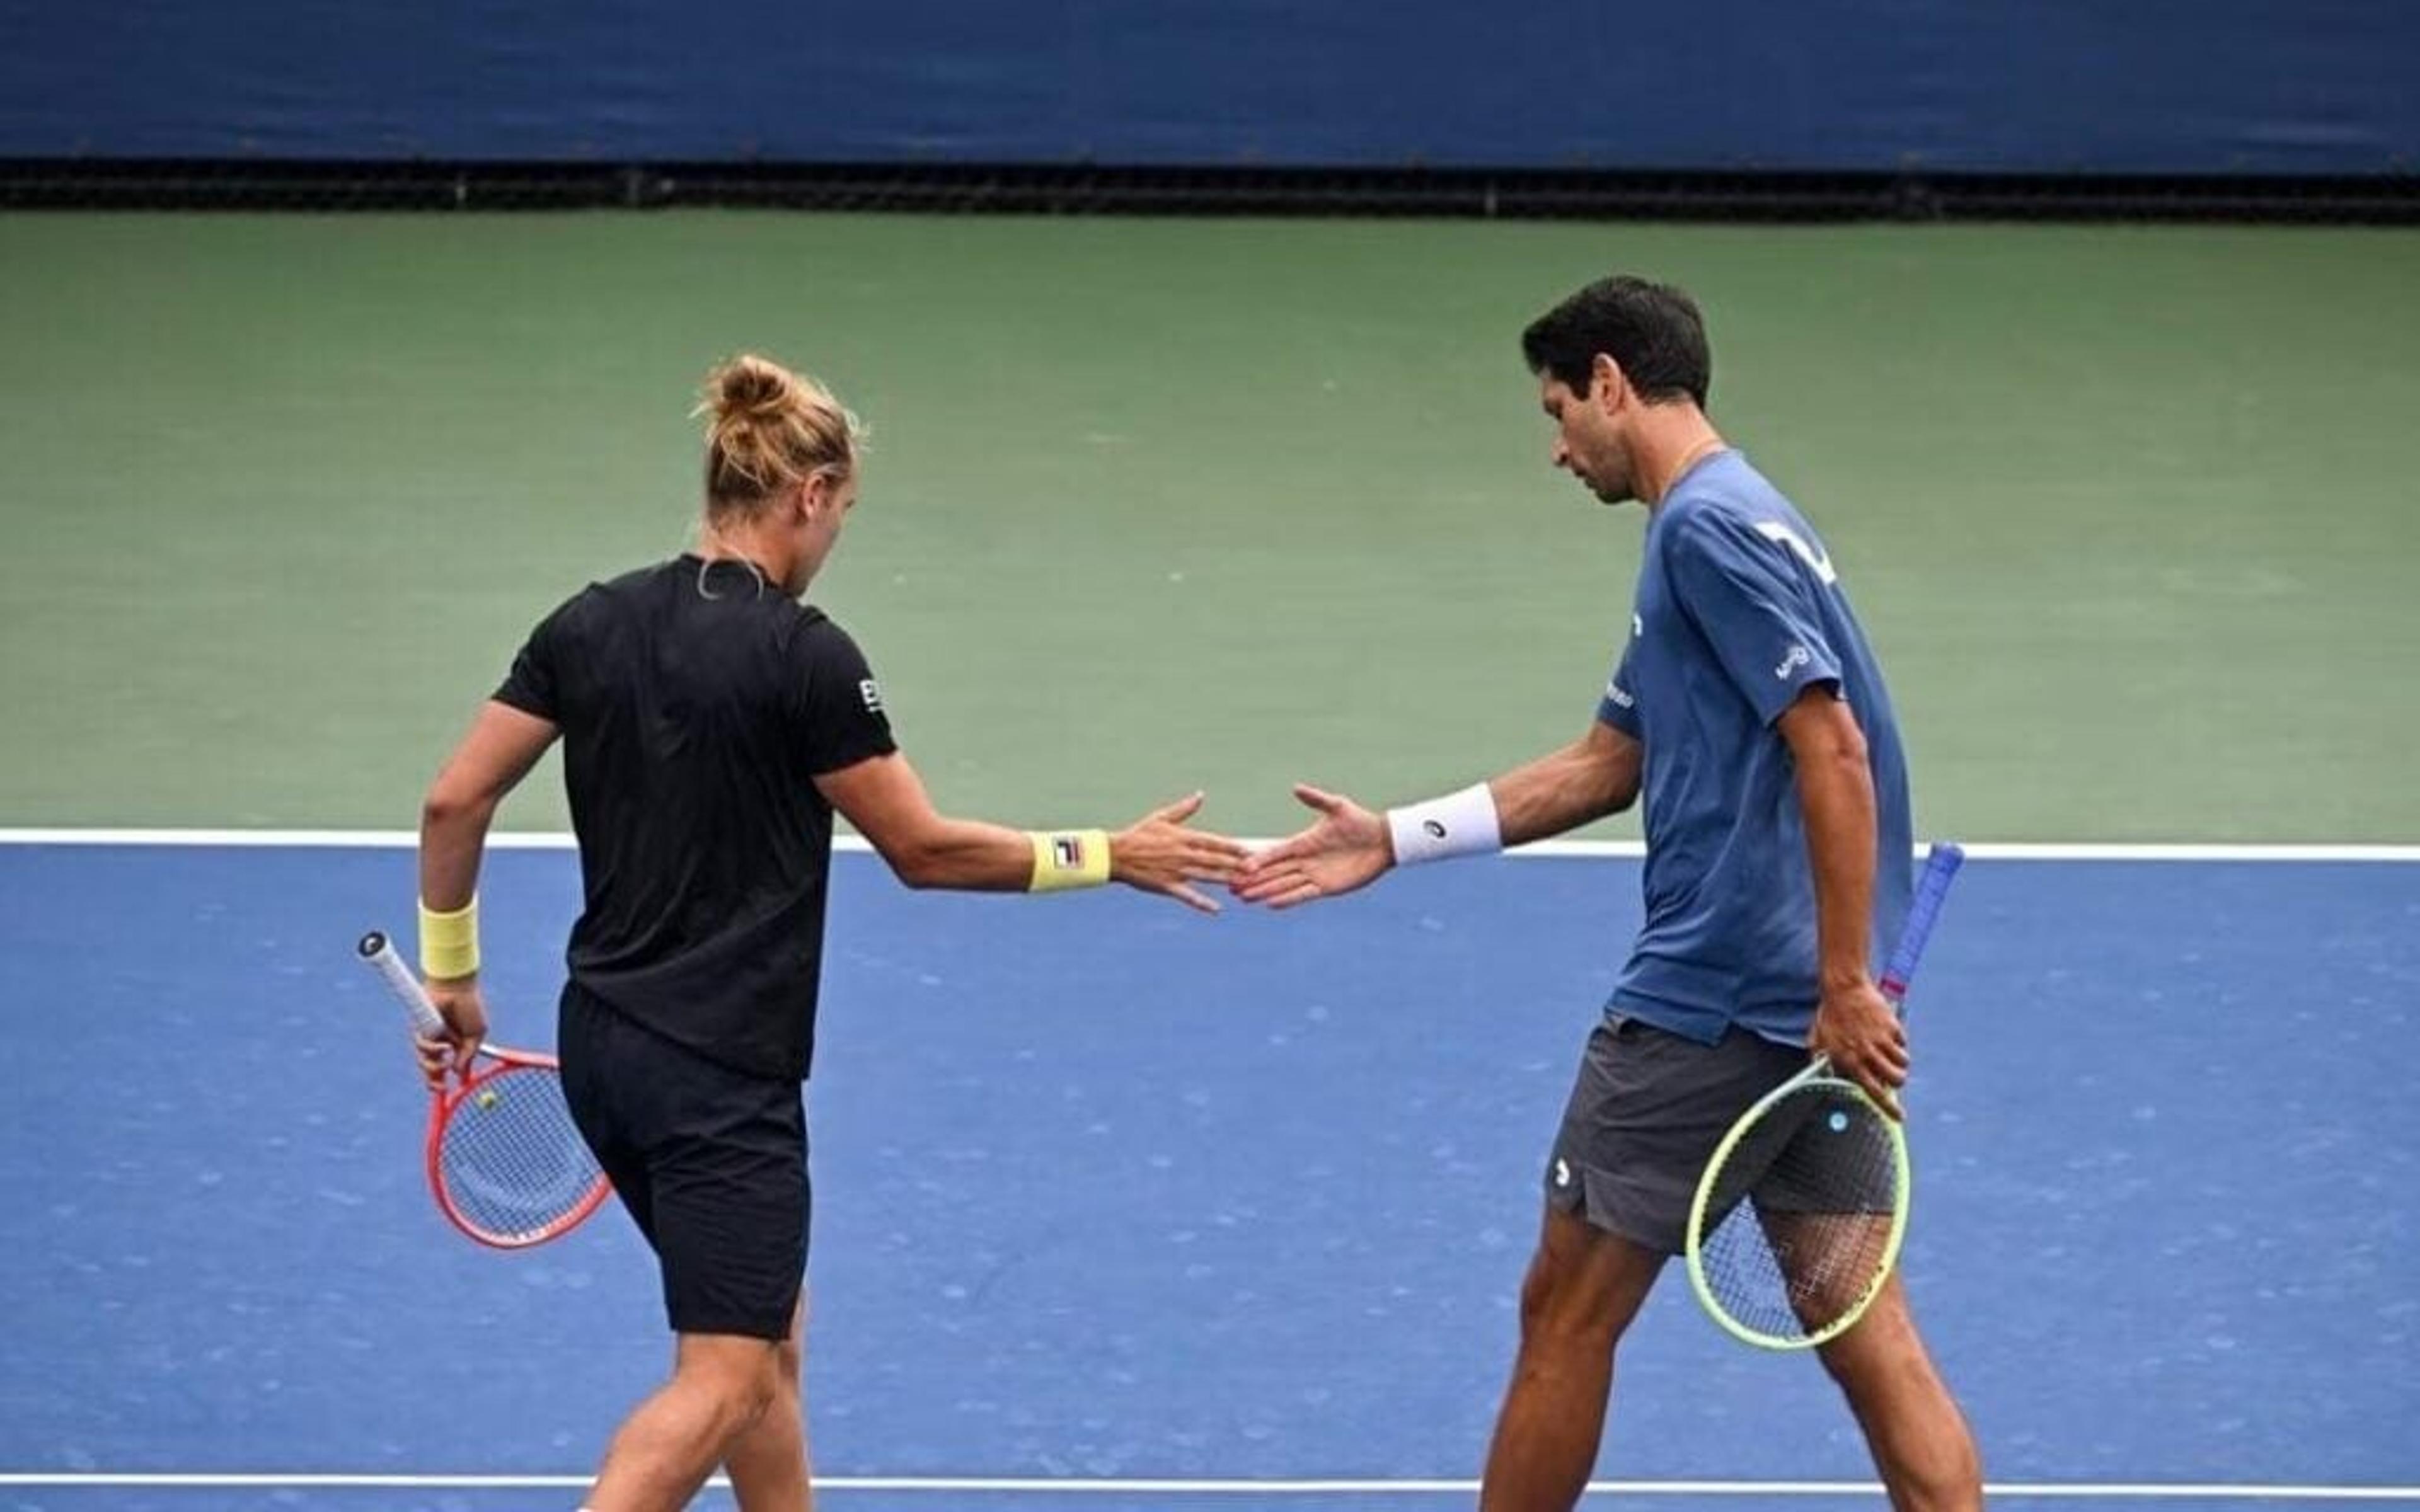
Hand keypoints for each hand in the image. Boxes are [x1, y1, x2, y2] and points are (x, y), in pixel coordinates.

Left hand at [417, 976, 488, 1090]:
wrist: (458, 988)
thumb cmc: (469, 1007)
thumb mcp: (476, 1035)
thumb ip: (468, 1055)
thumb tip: (459, 1075)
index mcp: (452, 1044)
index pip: (444, 1067)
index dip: (443, 1080)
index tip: (448, 1092)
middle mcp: (437, 1042)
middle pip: (429, 1068)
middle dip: (432, 1081)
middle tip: (440, 1088)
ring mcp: (427, 1035)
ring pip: (423, 1060)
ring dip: (432, 1066)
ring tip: (443, 1063)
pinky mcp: (419, 1029)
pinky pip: (421, 1046)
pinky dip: (432, 1050)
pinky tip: (444, 1046)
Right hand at [1111, 793, 1249, 913]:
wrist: (1116, 854)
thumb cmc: (1139, 834)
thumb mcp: (1161, 817)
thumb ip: (1184, 809)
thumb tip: (1200, 795)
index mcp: (1183, 837)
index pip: (1213, 842)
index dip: (1232, 847)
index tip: (1249, 850)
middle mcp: (1182, 854)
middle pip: (1214, 859)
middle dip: (1236, 864)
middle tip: (1255, 869)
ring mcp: (1175, 871)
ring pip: (1206, 876)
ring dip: (1225, 880)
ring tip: (1243, 884)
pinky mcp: (1167, 885)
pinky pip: (1187, 896)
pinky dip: (1202, 903)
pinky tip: (1216, 910)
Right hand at [1230, 784, 1391, 909]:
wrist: (1382, 841)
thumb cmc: (1360, 822)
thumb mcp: (1338, 807)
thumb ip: (1316, 799)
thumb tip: (1296, 788)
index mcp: (1302, 842)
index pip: (1274, 852)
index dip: (1258, 860)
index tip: (1241, 865)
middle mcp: (1303, 860)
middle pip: (1272, 872)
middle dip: (1252, 879)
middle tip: (1230, 886)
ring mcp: (1313, 875)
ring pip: (1282, 885)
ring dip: (1263, 891)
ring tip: (1243, 898)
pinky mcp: (1325, 887)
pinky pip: (1302, 894)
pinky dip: (1286, 899)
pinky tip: (1270, 904)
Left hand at [1808, 978, 1908, 1120]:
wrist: (1844, 988)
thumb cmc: (1829, 1015)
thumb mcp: (1818, 1040)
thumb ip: (1821, 1060)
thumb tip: (1824, 1076)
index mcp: (1849, 1061)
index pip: (1872, 1091)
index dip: (1887, 1107)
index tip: (1898, 1117)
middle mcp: (1867, 1053)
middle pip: (1895, 1080)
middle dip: (1897, 1081)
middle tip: (1893, 1076)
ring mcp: (1881, 1040)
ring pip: (1903, 1063)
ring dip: (1900, 1062)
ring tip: (1890, 1054)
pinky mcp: (1892, 1027)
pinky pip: (1903, 1042)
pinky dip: (1899, 1041)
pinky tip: (1887, 1033)